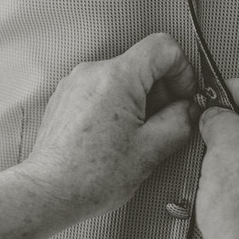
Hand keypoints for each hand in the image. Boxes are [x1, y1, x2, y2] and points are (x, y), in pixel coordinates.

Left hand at [21, 33, 198, 217]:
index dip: (183, 71)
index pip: (163, 47)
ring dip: (139, 100)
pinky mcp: (66, 96)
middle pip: (143, 63)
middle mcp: (92, 71)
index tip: (185, 96)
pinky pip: (102, 88)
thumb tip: (189, 109)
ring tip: (135, 136)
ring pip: (123, 77)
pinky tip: (115, 136)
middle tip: (163, 123)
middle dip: (161, 91)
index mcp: (116, 77)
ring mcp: (75, 82)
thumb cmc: (90, 177)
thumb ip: (180, 121)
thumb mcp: (151, 150)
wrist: (49, 192)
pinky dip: (117, 105)